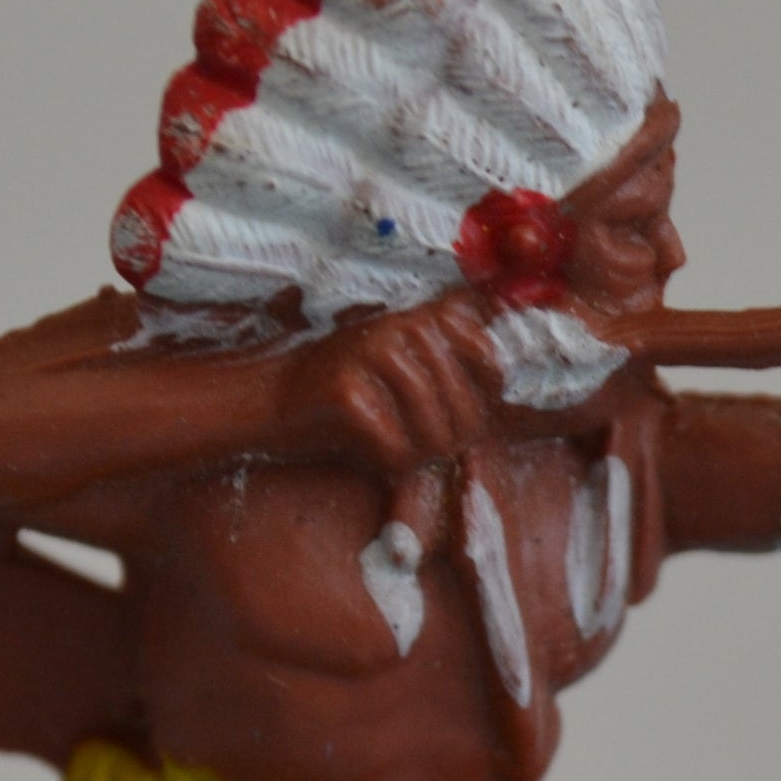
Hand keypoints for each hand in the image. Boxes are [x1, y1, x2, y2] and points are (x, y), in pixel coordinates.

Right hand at [293, 297, 504, 472]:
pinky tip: (377, 455)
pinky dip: (391, 462)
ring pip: (433, 429)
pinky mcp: (347, 389)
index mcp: (425, 318)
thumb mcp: (405, 365)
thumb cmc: (351, 391)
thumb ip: (453, 365)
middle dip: (452, 441)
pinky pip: (395, 445)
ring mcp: (373, 353)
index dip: (485, 401)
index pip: (489, 359)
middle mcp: (404, 326)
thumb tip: (505, 383)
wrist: (275, 398)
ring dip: (421, 455)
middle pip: (463, 406)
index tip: (466, 422)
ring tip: (404, 454)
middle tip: (430, 451)